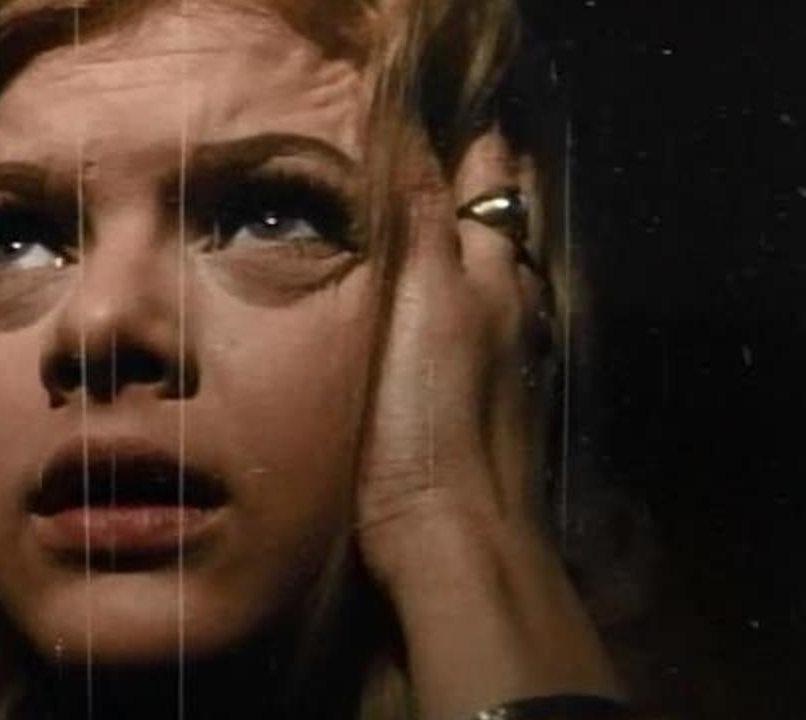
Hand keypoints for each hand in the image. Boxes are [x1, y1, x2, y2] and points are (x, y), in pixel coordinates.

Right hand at [356, 131, 621, 719]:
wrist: (455, 536)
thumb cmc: (428, 418)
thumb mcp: (419, 299)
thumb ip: (422, 217)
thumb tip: (411, 133)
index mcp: (492, 276)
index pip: (492, 185)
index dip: (472, 148)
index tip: (438, 117)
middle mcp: (513, 311)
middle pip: (504, 230)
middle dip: (478, 192)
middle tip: (435, 164)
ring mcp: (509, 363)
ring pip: (499, 281)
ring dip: (475, 248)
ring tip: (436, 229)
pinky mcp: (491, 408)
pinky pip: (488, 332)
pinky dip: (468, 305)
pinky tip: (444, 321)